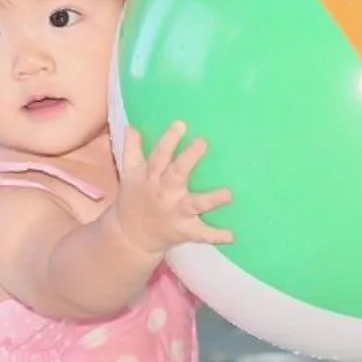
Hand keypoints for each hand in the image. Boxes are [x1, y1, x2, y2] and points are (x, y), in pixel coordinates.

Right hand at [111, 121, 233, 256]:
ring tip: (229, 193)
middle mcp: (163, 193)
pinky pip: (200, 234)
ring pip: (194, 204)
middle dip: (189, 159)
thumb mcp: (129, 175)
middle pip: (176, 174)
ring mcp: (175, 213)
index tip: (181, 124)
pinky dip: (215, 235)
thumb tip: (131, 126)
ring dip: (211, 199)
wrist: (129, 238)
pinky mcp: (183, 231)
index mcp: (150, 178)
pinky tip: (232, 235)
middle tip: (203, 142)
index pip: (159, 156)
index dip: (169, 140)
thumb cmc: (134, 200)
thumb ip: (131, 150)